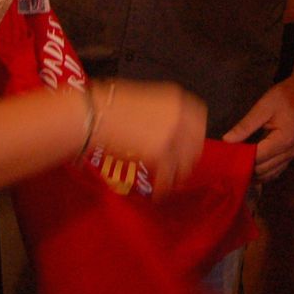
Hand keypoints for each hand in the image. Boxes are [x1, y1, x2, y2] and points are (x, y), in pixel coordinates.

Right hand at [91, 79, 206, 191]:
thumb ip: (158, 111)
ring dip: (179, 174)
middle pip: (196, 141)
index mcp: (176, 98)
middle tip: (181, 166)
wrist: (95, 114)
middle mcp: (180, 115)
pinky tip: (159, 194)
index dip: (195, 133)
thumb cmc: (109, 102)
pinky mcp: (160, 154)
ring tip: (171, 184)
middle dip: (190, 156)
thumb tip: (158, 124)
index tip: (190, 142)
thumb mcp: (142, 98)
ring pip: (185, 161)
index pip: (198, 117)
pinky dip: (164, 187)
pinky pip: (168, 176)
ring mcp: (172, 135)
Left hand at [221, 75, 293, 180]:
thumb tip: (226, 140)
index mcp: (283, 140)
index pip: (258, 158)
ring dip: (255, 174)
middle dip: (246, 169)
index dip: (241, 160)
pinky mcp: (292, 154)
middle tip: (228, 165)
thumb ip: (245, 126)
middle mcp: (290, 151)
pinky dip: (264, 173)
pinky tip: (252, 169)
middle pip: (264, 170)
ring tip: (237, 169)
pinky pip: (277, 170)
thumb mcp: (262, 107)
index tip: (226, 159)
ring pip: (270, 174)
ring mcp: (293, 155)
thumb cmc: (284, 96)